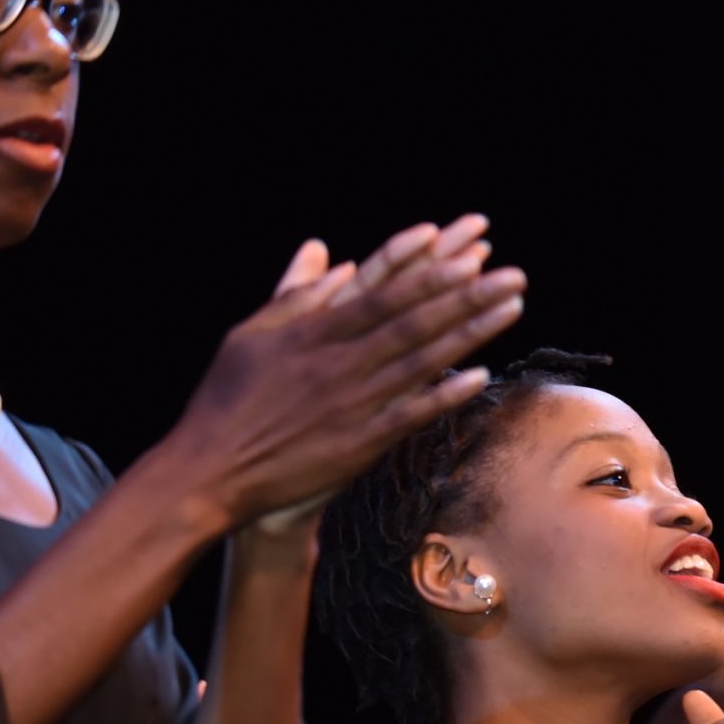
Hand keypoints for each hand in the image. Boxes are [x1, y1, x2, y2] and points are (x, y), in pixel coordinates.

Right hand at [166, 215, 525, 530]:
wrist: (211, 471)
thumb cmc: (226, 400)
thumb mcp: (252, 336)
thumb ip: (295, 295)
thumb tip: (333, 258)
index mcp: (312, 333)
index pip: (383, 295)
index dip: (427, 272)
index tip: (466, 253)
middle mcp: (338, 363)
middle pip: (415, 322)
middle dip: (467, 295)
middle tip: (513, 275)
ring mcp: (353, 403)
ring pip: (422, 361)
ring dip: (471, 334)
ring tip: (511, 309)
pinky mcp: (360, 443)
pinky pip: (411, 413)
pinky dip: (445, 394)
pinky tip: (480, 375)